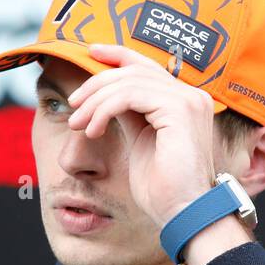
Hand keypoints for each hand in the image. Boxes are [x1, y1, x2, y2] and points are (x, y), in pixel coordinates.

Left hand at [65, 43, 217, 227]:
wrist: (183, 212)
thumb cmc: (163, 188)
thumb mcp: (140, 140)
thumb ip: (131, 113)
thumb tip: (107, 95)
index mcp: (184, 101)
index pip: (147, 65)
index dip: (118, 54)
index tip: (90, 52)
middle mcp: (190, 95)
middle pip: (134, 70)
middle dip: (96, 84)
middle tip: (73, 107)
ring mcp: (187, 100)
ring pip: (128, 81)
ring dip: (95, 101)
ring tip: (78, 125)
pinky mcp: (179, 110)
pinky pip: (130, 96)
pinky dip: (104, 110)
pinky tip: (93, 130)